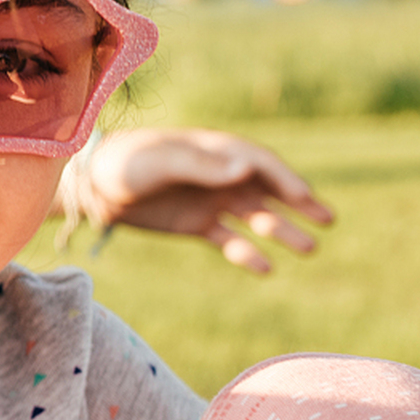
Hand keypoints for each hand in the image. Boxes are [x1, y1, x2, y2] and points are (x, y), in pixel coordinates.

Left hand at [79, 128, 334, 273]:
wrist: (90, 186)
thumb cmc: (125, 163)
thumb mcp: (160, 161)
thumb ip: (200, 164)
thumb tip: (246, 167)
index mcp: (214, 151)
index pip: (260, 163)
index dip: (285, 179)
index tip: (306, 198)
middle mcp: (219, 175)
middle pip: (268, 189)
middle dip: (299, 202)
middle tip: (328, 219)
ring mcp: (209, 200)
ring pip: (255, 217)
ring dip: (281, 230)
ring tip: (309, 249)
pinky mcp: (196, 224)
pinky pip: (229, 240)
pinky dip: (247, 253)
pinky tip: (265, 267)